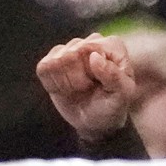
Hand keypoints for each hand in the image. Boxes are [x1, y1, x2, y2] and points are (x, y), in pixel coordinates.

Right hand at [36, 33, 165, 144]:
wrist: (96, 123)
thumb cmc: (113, 106)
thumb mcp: (122, 95)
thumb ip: (114, 76)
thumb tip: (94, 56)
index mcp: (111, 45)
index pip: (88, 48)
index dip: (89, 71)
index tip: (99, 84)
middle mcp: (90, 42)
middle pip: (70, 55)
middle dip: (77, 79)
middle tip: (88, 89)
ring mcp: (69, 49)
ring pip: (55, 62)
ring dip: (65, 83)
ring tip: (78, 90)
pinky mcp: (52, 60)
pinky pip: (43, 68)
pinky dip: (53, 85)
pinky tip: (65, 90)